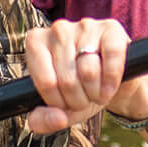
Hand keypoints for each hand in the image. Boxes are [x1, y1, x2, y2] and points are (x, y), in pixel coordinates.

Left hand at [22, 18, 131, 133]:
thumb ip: (43, 120)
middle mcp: (57, 29)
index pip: (45, 82)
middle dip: (79, 100)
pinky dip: (112, 80)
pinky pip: (111, 57)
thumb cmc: (80, 90)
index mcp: (36, 43)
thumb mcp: (59, 109)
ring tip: (97, 91)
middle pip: (67, 80)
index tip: (64, 103)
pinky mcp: (110, 29)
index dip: (58, 102)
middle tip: (84, 98)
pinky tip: (110, 86)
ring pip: (89, 71)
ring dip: (96, 93)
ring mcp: (84, 26)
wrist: (112, 81)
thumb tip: (56, 118)